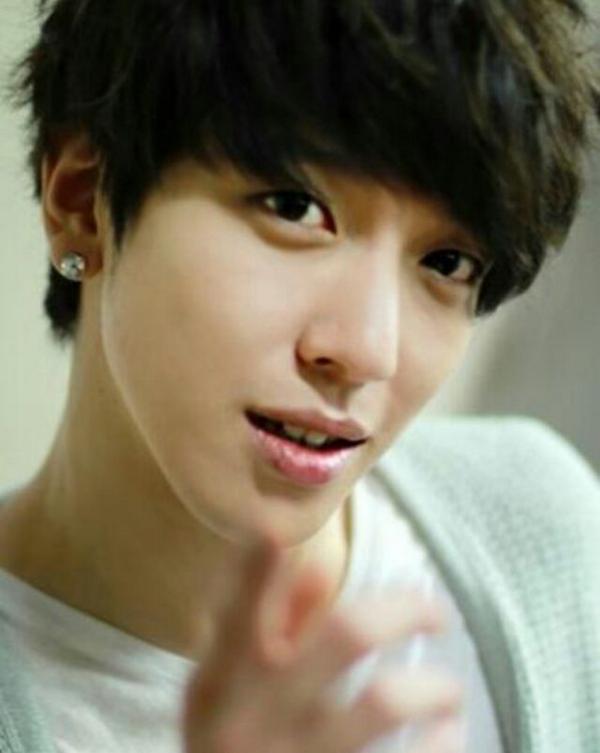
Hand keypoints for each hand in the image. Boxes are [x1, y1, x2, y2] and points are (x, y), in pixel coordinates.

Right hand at [182, 533, 464, 752]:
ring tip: (451, 692)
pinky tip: (448, 734)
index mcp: (223, 680)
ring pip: (381, 702)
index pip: (241, 609)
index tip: (276, 527)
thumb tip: (318, 563)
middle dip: (404, 610)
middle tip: (438, 612)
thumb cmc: (231, 742)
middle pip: (344, 635)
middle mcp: (252, 717)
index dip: (255, 567)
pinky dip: (438, 746)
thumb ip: (266, 624)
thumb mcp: (227, 689)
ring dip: (431, 687)